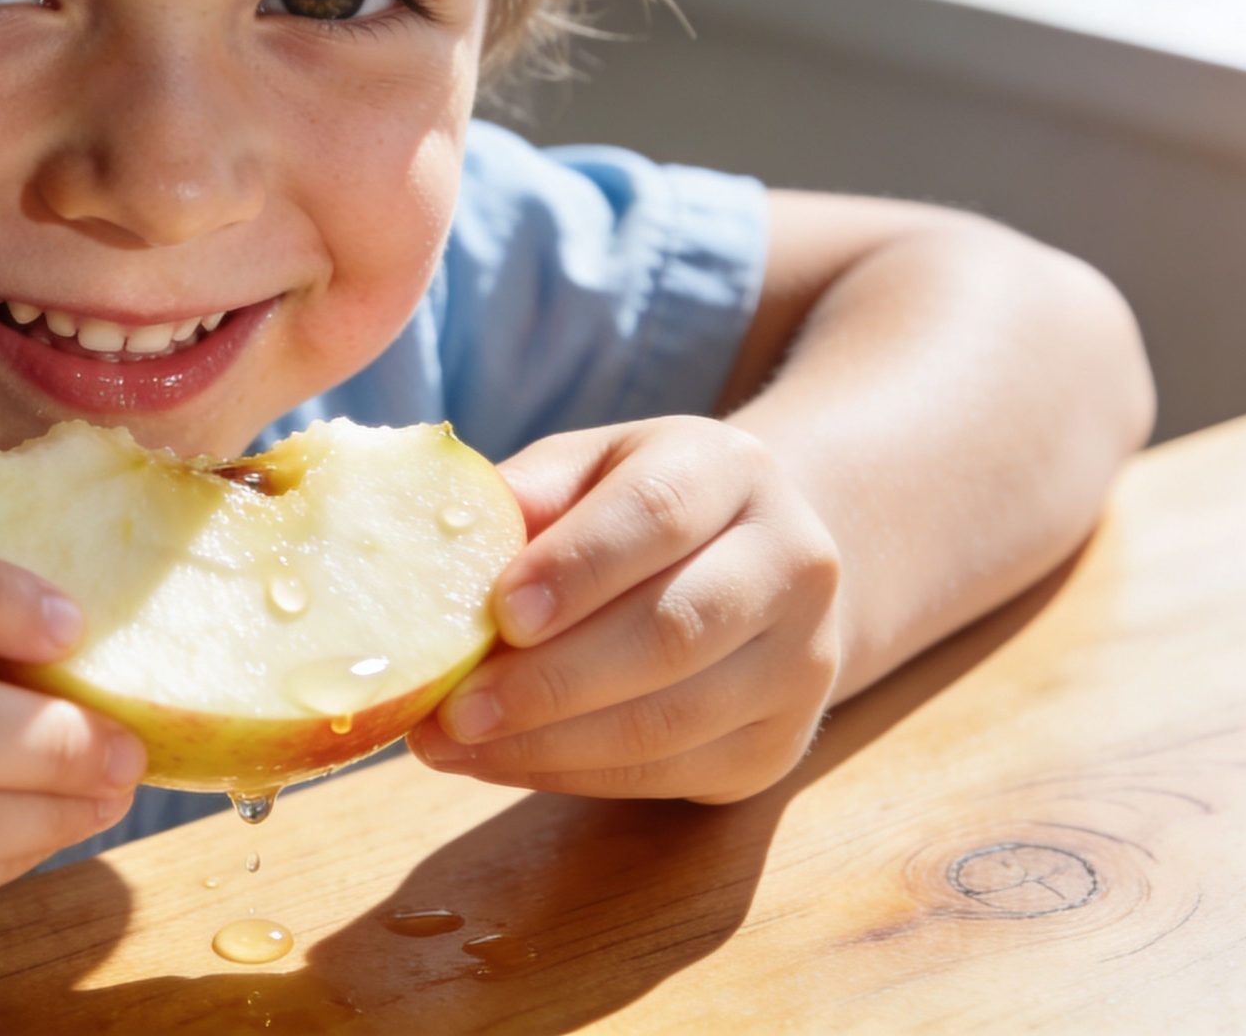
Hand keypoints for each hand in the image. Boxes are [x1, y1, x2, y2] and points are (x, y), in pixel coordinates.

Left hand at [407, 416, 844, 803]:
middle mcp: (792, 562)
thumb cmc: (634, 511)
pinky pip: (667, 773)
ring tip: (452, 743)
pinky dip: (570, 775)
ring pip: (670, 720)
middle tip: (454, 709)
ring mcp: (800, 663)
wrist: (754, 567)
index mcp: (733, 470)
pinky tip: (497, 762)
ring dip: (547, 744)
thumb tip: (445, 537)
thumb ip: (527, 494)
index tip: (499, 613)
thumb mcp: (587, 470)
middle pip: (672, 632)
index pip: (658, 513)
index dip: (576, 567)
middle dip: (551, 681)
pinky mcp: (777, 745)